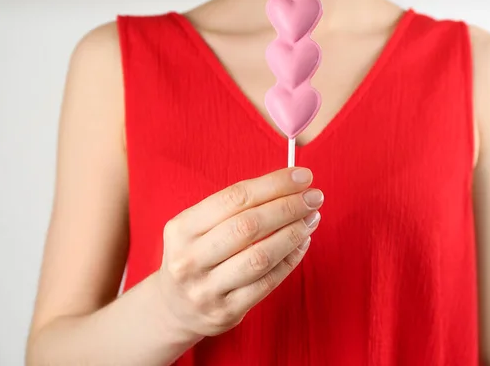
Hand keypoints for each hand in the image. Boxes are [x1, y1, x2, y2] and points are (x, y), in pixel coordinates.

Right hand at [156, 167, 322, 338]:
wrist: (175, 308)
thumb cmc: (197, 255)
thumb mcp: (198, 227)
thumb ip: (237, 207)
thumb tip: (290, 186)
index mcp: (181, 228)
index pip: (235, 197)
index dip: (273, 185)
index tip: (302, 176)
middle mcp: (189, 259)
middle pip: (249, 226)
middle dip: (288, 207)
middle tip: (314, 197)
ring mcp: (206, 289)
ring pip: (261, 256)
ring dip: (293, 233)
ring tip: (312, 218)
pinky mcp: (226, 312)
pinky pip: (268, 282)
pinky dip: (290, 259)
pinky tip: (302, 243)